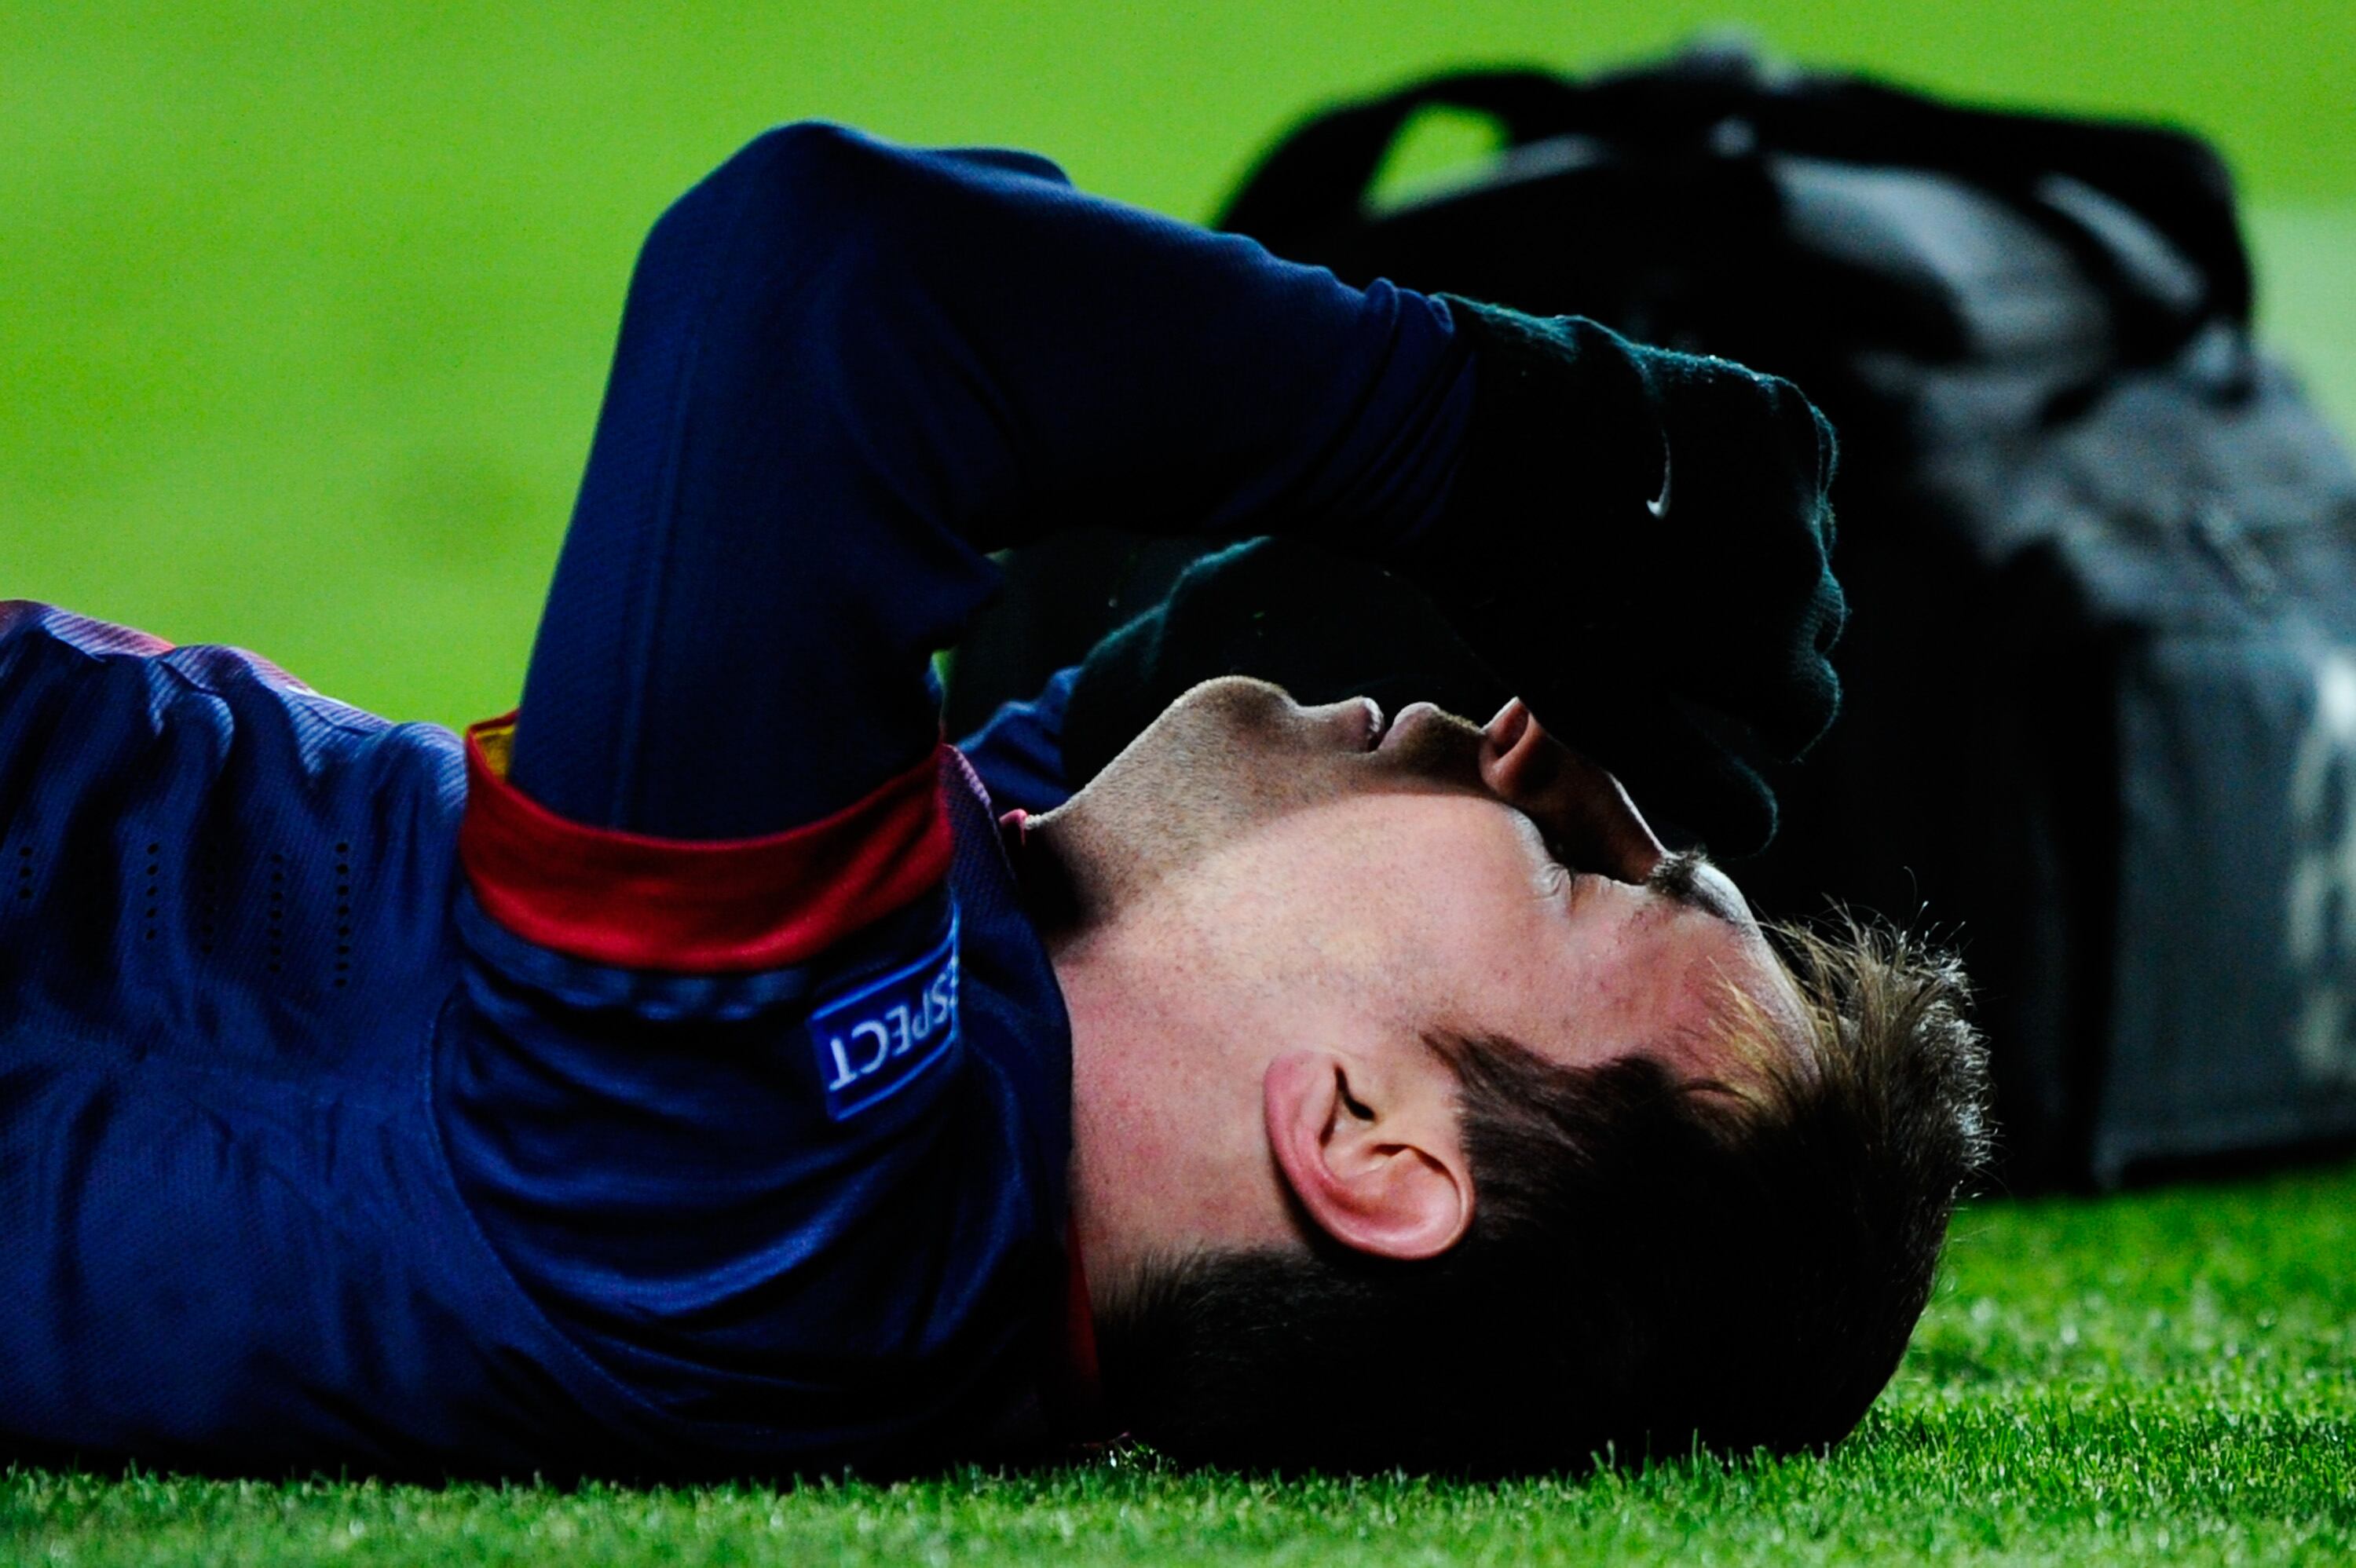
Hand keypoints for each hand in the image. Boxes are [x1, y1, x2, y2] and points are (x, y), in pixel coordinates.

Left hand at [1395, 298, 1846, 852]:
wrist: (1477, 447)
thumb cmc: (1528, 599)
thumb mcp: (1603, 716)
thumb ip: (1695, 779)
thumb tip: (1761, 829)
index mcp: (1773, 650)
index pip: (1805, 712)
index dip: (1763, 722)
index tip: (1724, 711)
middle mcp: (1806, 565)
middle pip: (1813, 630)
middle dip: (1761, 641)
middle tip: (1683, 632)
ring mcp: (1794, 480)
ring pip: (1804, 549)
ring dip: (1759, 563)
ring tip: (1671, 560)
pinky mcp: (1770, 409)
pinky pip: (1792, 471)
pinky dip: (1756, 488)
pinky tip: (1684, 492)